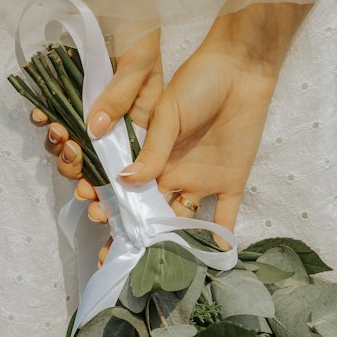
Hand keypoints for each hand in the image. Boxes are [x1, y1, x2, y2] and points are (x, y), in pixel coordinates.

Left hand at [29, 23, 164, 225]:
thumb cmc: (140, 31)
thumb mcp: (138, 62)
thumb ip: (119, 97)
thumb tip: (94, 131)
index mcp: (143, 126)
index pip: (125, 167)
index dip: (107, 187)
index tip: (90, 198)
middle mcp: (117, 125)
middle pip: (95, 163)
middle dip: (78, 168)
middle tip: (70, 154)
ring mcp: (92, 113)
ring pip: (72, 146)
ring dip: (59, 146)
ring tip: (55, 131)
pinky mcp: (72, 99)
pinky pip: (54, 118)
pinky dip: (43, 121)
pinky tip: (39, 115)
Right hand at [34, 1, 309, 237]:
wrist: (240, 69)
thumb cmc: (197, 83)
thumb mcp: (167, 113)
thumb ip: (151, 148)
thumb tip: (125, 180)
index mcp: (152, 155)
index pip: (127, 187)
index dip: (112, 203)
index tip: (96, 216)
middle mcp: (172, 173)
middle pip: (149, 212)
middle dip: (132, 234)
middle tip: (114, 256)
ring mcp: (201, 180)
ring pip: (181, 221)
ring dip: (168, 243)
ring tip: (154, 267)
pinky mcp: (231, 182)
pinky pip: (225, 217)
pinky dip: (220, 240)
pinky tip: (212, 261)